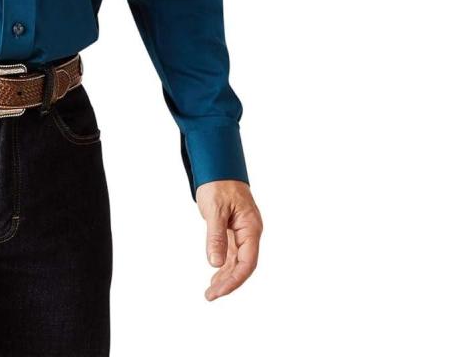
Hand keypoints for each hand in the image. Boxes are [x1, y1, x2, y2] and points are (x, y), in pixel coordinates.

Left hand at [196, 180, 261, 299]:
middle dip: (228, 282)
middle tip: (210, 295)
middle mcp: (249, 232)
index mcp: (251, 228)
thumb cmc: (219, 183)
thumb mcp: (215, 210)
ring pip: (237, 260)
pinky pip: (231, 251)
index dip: (234, 280)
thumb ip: (216, 237)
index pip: (247, 262)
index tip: (219, 291)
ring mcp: (242, 231)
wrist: (218, 165)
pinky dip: (223, 263)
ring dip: (225, 276)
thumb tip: (215, 263)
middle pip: (243, 265)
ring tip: (211, 291)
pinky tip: (215, 274)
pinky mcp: (233, 229)